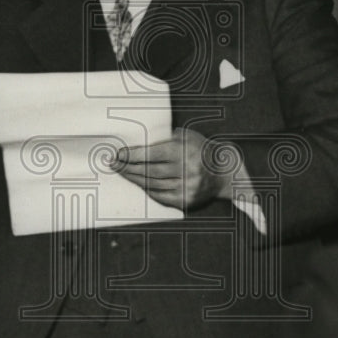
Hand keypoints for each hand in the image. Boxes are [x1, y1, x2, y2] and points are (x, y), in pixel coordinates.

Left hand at [115, 127, 231, 210]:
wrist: (223, 171)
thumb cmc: (200, 149)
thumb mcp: (185, 136)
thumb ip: (163, 139)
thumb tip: (134, 142)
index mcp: (184, 151)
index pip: (150, 155)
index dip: (131, 155)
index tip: (117, 154)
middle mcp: (186, 170)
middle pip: (148, 171)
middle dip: (127, 168)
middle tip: (114, 164)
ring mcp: (186, 188)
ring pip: (151, 185)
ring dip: (133, 179)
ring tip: (122, 173)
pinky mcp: (186, 201)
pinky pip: (159, 196)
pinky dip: (146, 189)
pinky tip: (137, 183)